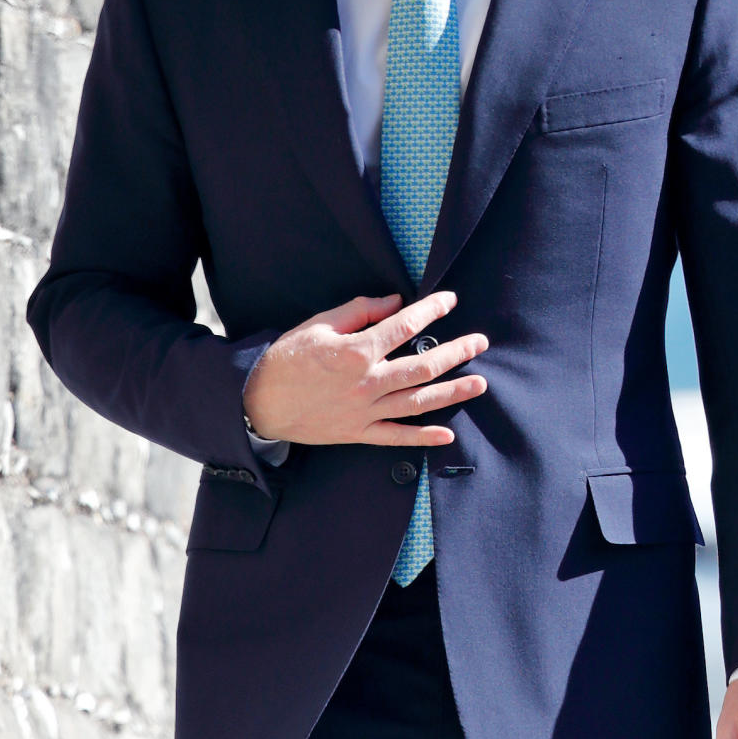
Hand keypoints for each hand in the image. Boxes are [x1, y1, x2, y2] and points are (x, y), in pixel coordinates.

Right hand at [243, 290, 486, 445]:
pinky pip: (397, 437)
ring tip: (479, 384)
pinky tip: (448, 434)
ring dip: (452, 393)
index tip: (449, 300)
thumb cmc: (286, 359)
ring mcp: (365, 412)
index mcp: (357, 352)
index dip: (431, 310)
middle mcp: (366, 383)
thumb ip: (359, 311)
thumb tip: (394, 302)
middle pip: (422, 367)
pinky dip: (423, 437)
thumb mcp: (318, 325)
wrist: (257, 403)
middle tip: (480, 342)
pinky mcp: (358, 433)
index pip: (404, 326)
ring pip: (418, 402)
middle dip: (456, 352)